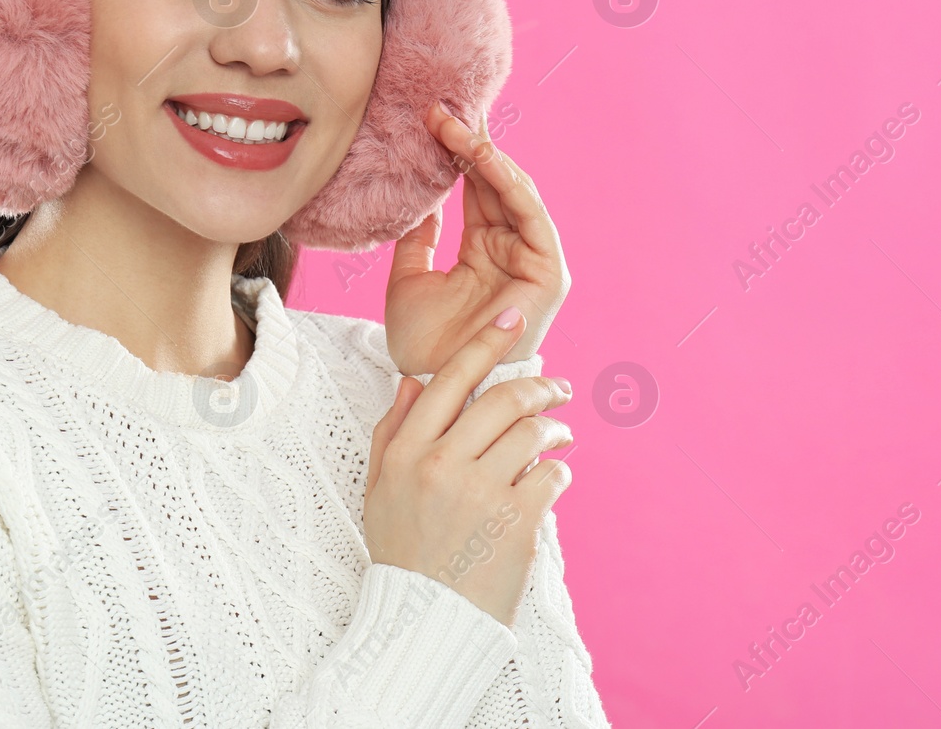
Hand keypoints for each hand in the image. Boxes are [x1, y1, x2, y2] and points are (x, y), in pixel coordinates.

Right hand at [364, 307, 574, 626]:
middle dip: (540, 385)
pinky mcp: (516, 523)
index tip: (512, 319)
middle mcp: (442, 465)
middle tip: (558, 387)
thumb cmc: (404, 551)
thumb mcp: (379, 487)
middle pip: (502, 398)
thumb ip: (393, 430)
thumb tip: (412, 380)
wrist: (424, 621)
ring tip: (561, 434)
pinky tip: (552, 480)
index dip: (486, 341)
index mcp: (407, 451)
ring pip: (533, 432)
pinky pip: (551, 476)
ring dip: (555, 428)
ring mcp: (481, 493)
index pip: (450, 378)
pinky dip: (558, 473)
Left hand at [384, 102, 569, 375]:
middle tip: (438, 109)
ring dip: (484, 156)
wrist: (434, 387)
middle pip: (493, 185)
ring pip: (512, 193)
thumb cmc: (423, 346)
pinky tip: (483, 155)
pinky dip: (508, 182)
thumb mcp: (409, 279)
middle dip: (467, 145)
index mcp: (481, 253)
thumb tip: (418, 197)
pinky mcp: (548, 273)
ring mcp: (531, 261)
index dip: (453, 156)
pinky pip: (530, 216)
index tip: (426, 122)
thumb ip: (418, 237)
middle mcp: (510, 252)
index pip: (473, 192)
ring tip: (454, 124)